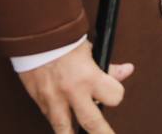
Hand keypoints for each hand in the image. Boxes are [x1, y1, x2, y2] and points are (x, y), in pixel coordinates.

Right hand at [18, 40, 133, 133]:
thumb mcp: (91, 51)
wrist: (34, 37)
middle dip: (102, 133)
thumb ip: (108, 67)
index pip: (114, 96)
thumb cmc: (63, 41)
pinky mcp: (39, 101)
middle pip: (91, 122)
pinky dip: (59, 122)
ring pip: (64, 129)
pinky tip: (65, 123)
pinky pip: (50, 118)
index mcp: (88, 76)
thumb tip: (127, 71)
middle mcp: (71, 92)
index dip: (117, 94)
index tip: (116, 92)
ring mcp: (53, 99)